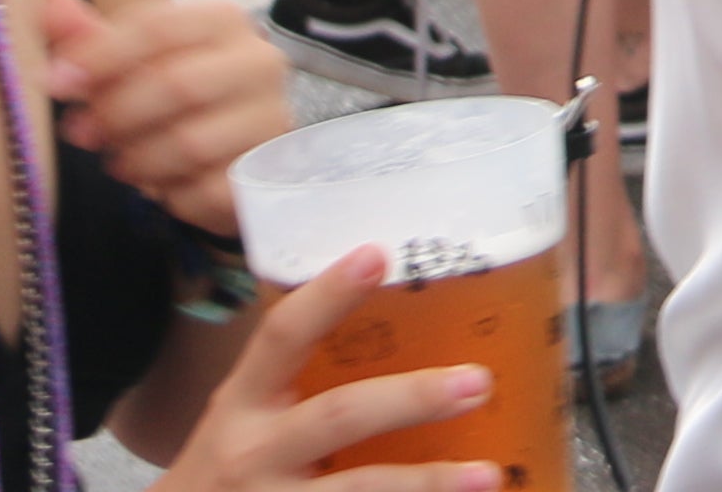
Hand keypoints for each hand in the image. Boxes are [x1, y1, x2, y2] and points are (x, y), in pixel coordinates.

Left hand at [45, 0, 292, 232]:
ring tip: (118, 160)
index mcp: (224, 21)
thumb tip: (44, 5)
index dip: (99, 55)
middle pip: (175, 83)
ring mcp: (271, 119)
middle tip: (79, 132)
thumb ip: (90, 37)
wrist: (235, 156)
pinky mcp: (269, 175)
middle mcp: (260, 62)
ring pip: (189, 143)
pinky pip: (205, 190)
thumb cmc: (175, 100)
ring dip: (137, 159)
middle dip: (115, 113)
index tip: (55, 83)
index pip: (158, 25)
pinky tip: (161, 187)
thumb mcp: (133, 64)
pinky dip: (170, 194)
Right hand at [143, 251, 499, 491]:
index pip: (281, 336)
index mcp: (243, 402)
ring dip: (427, 482)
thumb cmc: (232, 461)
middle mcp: (254, 453)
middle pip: (338, 417)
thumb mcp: (245, 412)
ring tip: (488, 475)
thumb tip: (400, 315)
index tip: (378, 254)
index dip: (327, 294)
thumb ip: (298, 373)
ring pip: (357, 490)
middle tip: (478, 381)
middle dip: (411, 399)